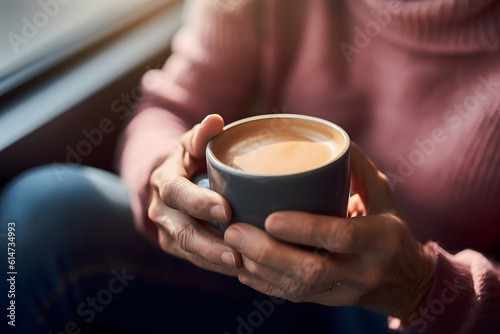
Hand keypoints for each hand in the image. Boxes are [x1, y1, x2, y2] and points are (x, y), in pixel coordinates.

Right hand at [149, 114, 241, 274]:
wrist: (170, 180)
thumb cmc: (188, 159)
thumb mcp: (192, 143)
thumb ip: (202, 135)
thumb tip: (216, 120)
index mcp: (164, 180)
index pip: (177, 193)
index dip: (199, 203)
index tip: (226, 210)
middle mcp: (160, 209)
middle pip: (181, 231)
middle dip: (209, 243)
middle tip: (238, 253)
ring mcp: (165, 231)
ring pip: (188, 251)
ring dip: (214, 260)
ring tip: (242, 266)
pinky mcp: (175, 247)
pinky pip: (195, 261)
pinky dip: (216, 266)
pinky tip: (240, 270)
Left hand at [224, 143, 435, 319]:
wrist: (407, 283)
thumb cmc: (391, 231)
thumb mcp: (384, 197)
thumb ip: (359, 169)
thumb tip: (332, 140)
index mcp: (380, 239)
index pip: (341, 236)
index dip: (304, 228)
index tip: (270, 217)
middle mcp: (362, 270)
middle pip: (311, 270)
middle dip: (268, 253)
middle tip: (234, 230)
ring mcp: (343, 291)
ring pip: (296, 288)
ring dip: (259, 268)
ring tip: (231, 245)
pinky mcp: (327, 301)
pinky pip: (292, 297)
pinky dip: (264, 283)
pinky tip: (242, 267)